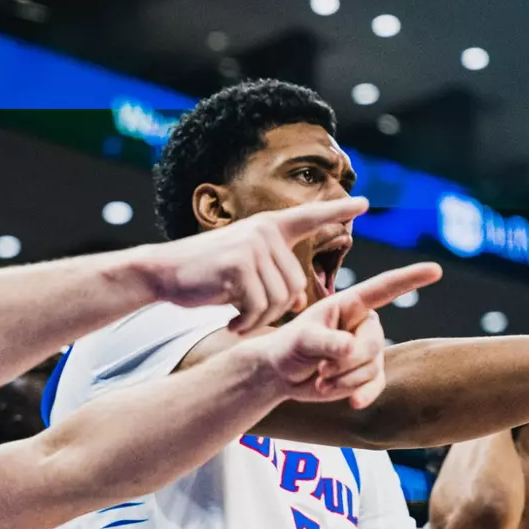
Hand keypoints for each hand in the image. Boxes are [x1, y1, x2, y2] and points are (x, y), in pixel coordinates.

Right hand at [136, 196, 369, 333]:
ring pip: (278, 300)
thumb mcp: (244, 270)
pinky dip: (246, 324)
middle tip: (248, 318)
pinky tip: (230, 325)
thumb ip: (272, 277)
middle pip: (294, 285)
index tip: (364, 202)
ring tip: (238, 320)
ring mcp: (252, 245)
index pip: (309, 217)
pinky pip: (258, 307)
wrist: (163, 273)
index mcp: (268, 227)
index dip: (337, 211)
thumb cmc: (205, 276)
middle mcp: (264, 231)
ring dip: (259, 320)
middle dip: (274, 311)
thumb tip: (299, 303)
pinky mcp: (238, 265)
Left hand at [254, 261, 440, 407]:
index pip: (384, 288)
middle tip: (321, 369)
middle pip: (373, 344)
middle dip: (345, 363)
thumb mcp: (300, 340)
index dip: (410, 279)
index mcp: (350, 304)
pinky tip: (354, 402)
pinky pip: (376, 385)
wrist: (283, 373)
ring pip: (372, 368)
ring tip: (321, 377)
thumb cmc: (289, 346)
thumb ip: (325, 342)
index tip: (436, 269)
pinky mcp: (368, 374)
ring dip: (344, 380)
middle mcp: (365, 324)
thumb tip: (350, 348)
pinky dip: (363, 394)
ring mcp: (369, 350)